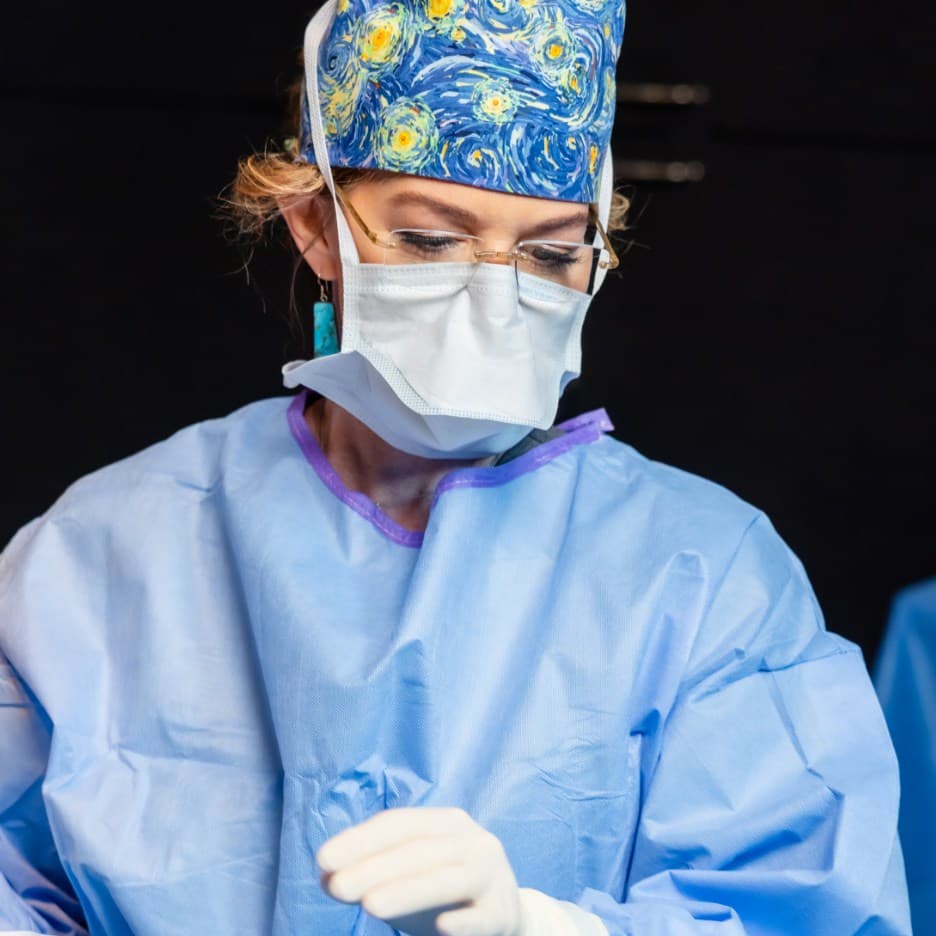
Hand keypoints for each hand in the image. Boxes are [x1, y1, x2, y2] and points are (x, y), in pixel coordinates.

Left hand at [316, 806, 524, 935]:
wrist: (503, 915)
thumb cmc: (444, 891)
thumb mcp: (407, 877)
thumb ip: (370, 873)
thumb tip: (325, 877)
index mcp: (447, 823)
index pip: (400, 824)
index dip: (362, 839)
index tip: (324, 859)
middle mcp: (473, 841)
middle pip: (420, 850)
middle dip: (374, 867)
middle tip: (336, 886)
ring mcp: (492, 875)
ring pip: (449, 879)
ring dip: (408, 890)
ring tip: (370, 905)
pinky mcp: (503, 912)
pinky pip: (483, 916)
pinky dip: (464, 921)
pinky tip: (440, 928)